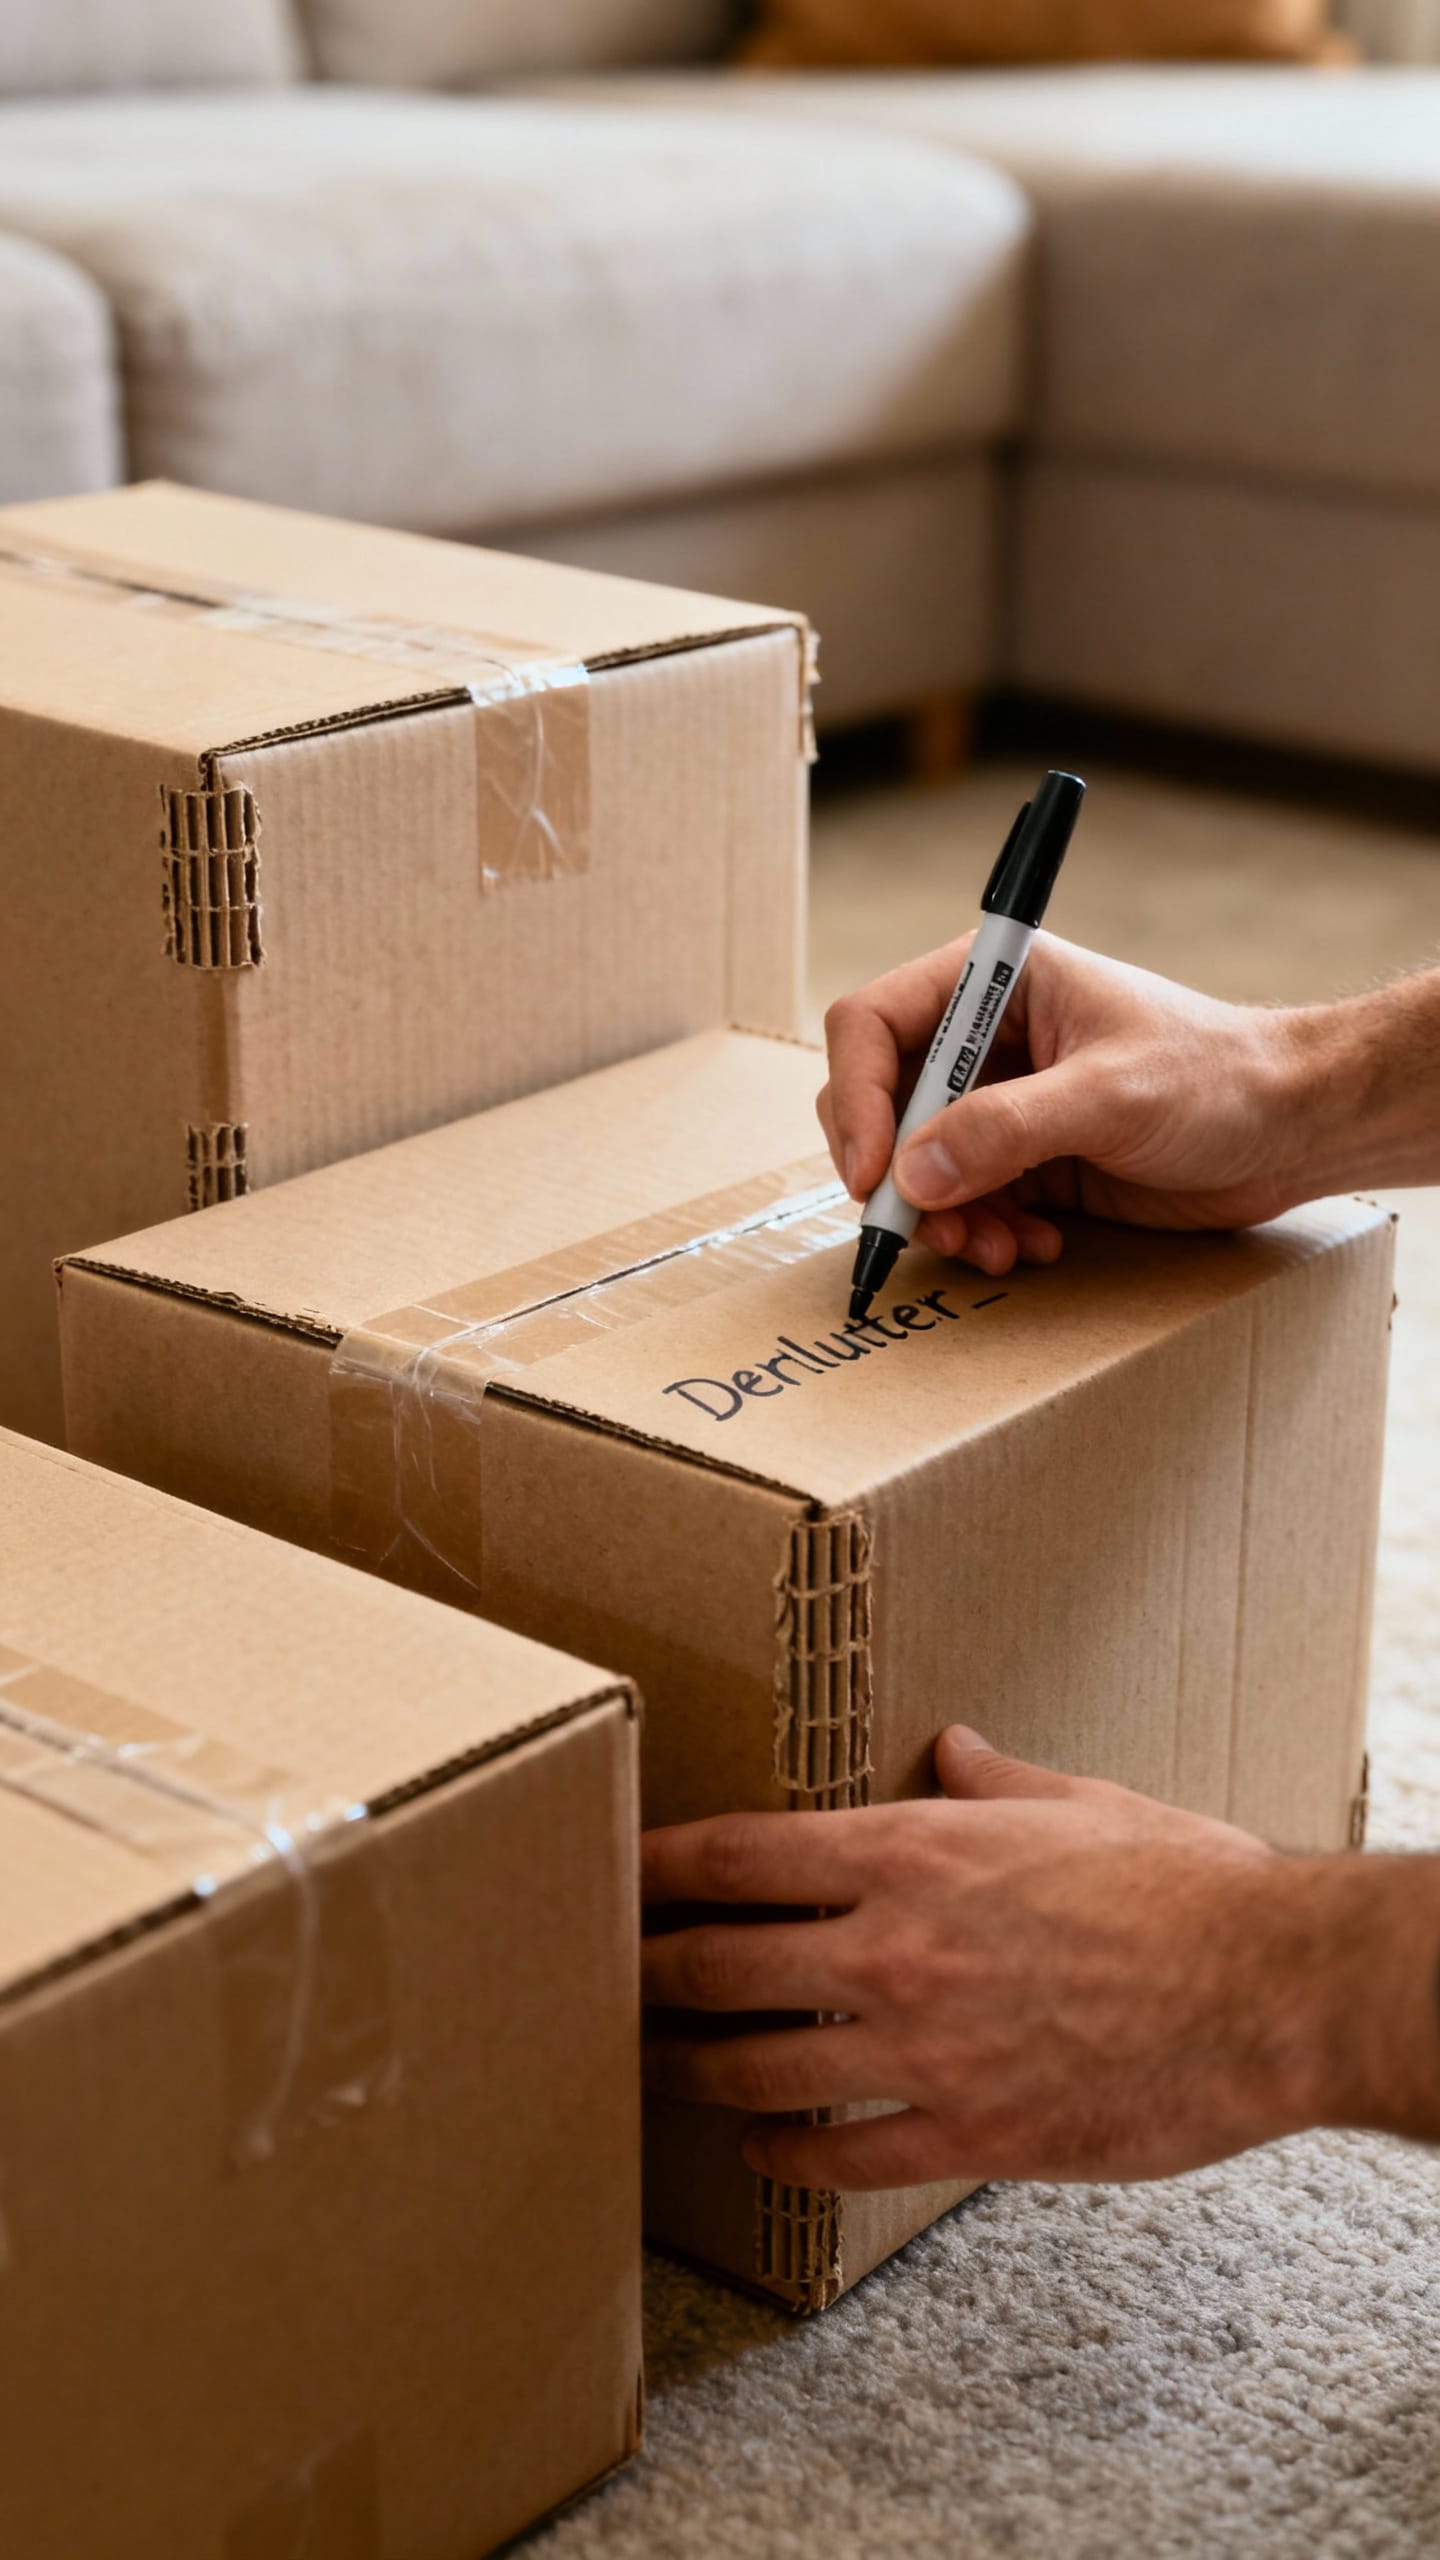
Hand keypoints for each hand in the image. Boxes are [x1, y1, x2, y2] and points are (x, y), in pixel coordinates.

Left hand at [642, 1732, 1439, 2189]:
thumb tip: (950, 1748)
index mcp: (912, 1853)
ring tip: (651, 2067)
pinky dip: (786, 2155)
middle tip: (599, 1975)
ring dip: (692, 2068)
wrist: (1271, 1990)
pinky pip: (844, 2155)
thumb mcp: (1081, 1800)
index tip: (613, 1868)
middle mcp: (893, 1951)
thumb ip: (994, 1781)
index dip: (659, 1864)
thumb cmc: (1184, 1883)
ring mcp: (923, 2051)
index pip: (739, 1855)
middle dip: (647, 1971)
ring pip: (759, 2068)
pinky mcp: (970, 2134)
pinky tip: (758, 2151)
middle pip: (720, 1965)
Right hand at [817, 934, 1305, 1278]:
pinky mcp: (1026, 1160)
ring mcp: (1002, 1103)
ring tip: (996, 1250)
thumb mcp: (1110, 1095)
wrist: (1292, 1128)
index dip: (856, 1098)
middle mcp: (984, 1039)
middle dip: (898, 1176)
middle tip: (931, 1229)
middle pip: (882, 1104)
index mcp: (993, 982)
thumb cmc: (1219, 1077)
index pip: (872, 1025)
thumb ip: (1005, 1130)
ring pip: (916, 1168)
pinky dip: (984, 1235)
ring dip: (944, 1220)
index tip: (873, 1173)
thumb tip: (911, 1174)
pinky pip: (965, 1204)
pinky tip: (1035, 1247)